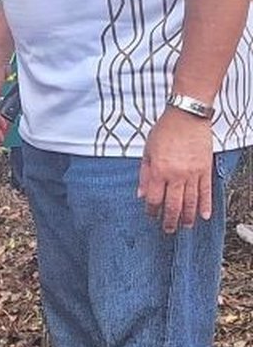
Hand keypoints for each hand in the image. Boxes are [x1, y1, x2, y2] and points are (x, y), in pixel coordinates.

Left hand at [139, 107, 213, 232]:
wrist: (187, 117)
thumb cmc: (164, 131)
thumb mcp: (147, 151)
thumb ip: (144, 174)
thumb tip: (141, 194)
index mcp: (158, 171)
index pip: (154, 198)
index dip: (152, 210)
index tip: (151, 216)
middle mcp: (176, 175)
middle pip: (173, 205)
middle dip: (170, 220)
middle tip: (168, 229)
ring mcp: (193, 174)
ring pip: (191, 201)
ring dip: (188, 217)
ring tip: (185, 226)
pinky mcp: (205, 170)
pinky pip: (206, 191)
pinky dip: (206, 205)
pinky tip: (204, 216)